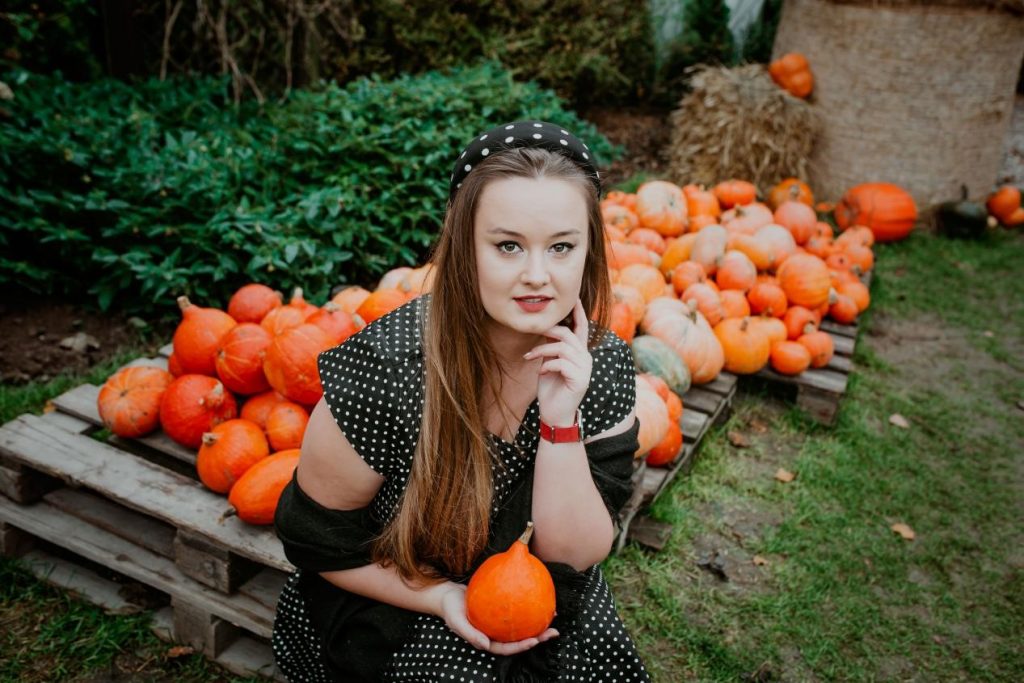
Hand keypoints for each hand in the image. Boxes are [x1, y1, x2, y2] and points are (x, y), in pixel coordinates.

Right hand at [435, 583, 558, 654]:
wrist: (447, 594)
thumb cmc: (450, 609)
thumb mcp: (456, 622)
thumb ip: (470, 634)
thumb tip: (486, 646)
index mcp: (487, 641)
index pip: (507, 648)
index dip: (521, 647)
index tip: (535, 640)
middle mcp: (495, 634)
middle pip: (519, 639)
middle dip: (538, 638)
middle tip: (553, 632)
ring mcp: (499, 624)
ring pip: (521, 626)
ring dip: (538, 624)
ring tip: (553, 616)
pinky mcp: (500, 611)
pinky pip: (517, 610)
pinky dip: (528, 606)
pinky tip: (539, 598)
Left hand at [524, 298, 591, 425]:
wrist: (554, 415)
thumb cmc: (551, 389)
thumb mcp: (549, 363)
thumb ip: (551, 347)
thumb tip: (545, 329)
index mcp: (580, 353)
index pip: (582, 328)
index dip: (578, 312)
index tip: (573, 298)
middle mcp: (586, 358)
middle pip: (568, 334)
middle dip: (548, 331)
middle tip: (533, 332)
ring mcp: (585, 369)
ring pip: (562, 347)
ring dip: (542, 350)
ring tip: (529, 357)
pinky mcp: (580, 379)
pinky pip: (560, 363)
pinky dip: (546, 365)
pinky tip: (539, 372)